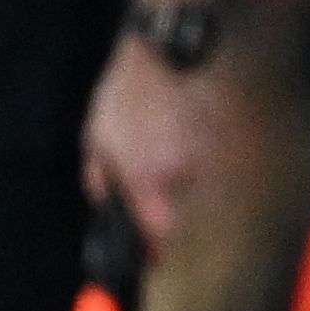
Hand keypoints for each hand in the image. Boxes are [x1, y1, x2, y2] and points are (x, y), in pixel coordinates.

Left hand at [82, 40, 205, 249]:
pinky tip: (169, 132)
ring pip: (189, 185)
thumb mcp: (94, 143)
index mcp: (149, 177)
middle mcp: (181, 171)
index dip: (154, 247)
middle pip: (176, 209)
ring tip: (151, 146)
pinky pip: (199, 161)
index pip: (161, 232)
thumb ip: (101, 184)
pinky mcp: (215, 138)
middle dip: (158, 204)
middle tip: (138, 182)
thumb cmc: (120, 99)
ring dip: (172, 177)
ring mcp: (202, 154)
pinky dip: (185, 156)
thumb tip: (109, 210)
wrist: (159, 55)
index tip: (149, 254)